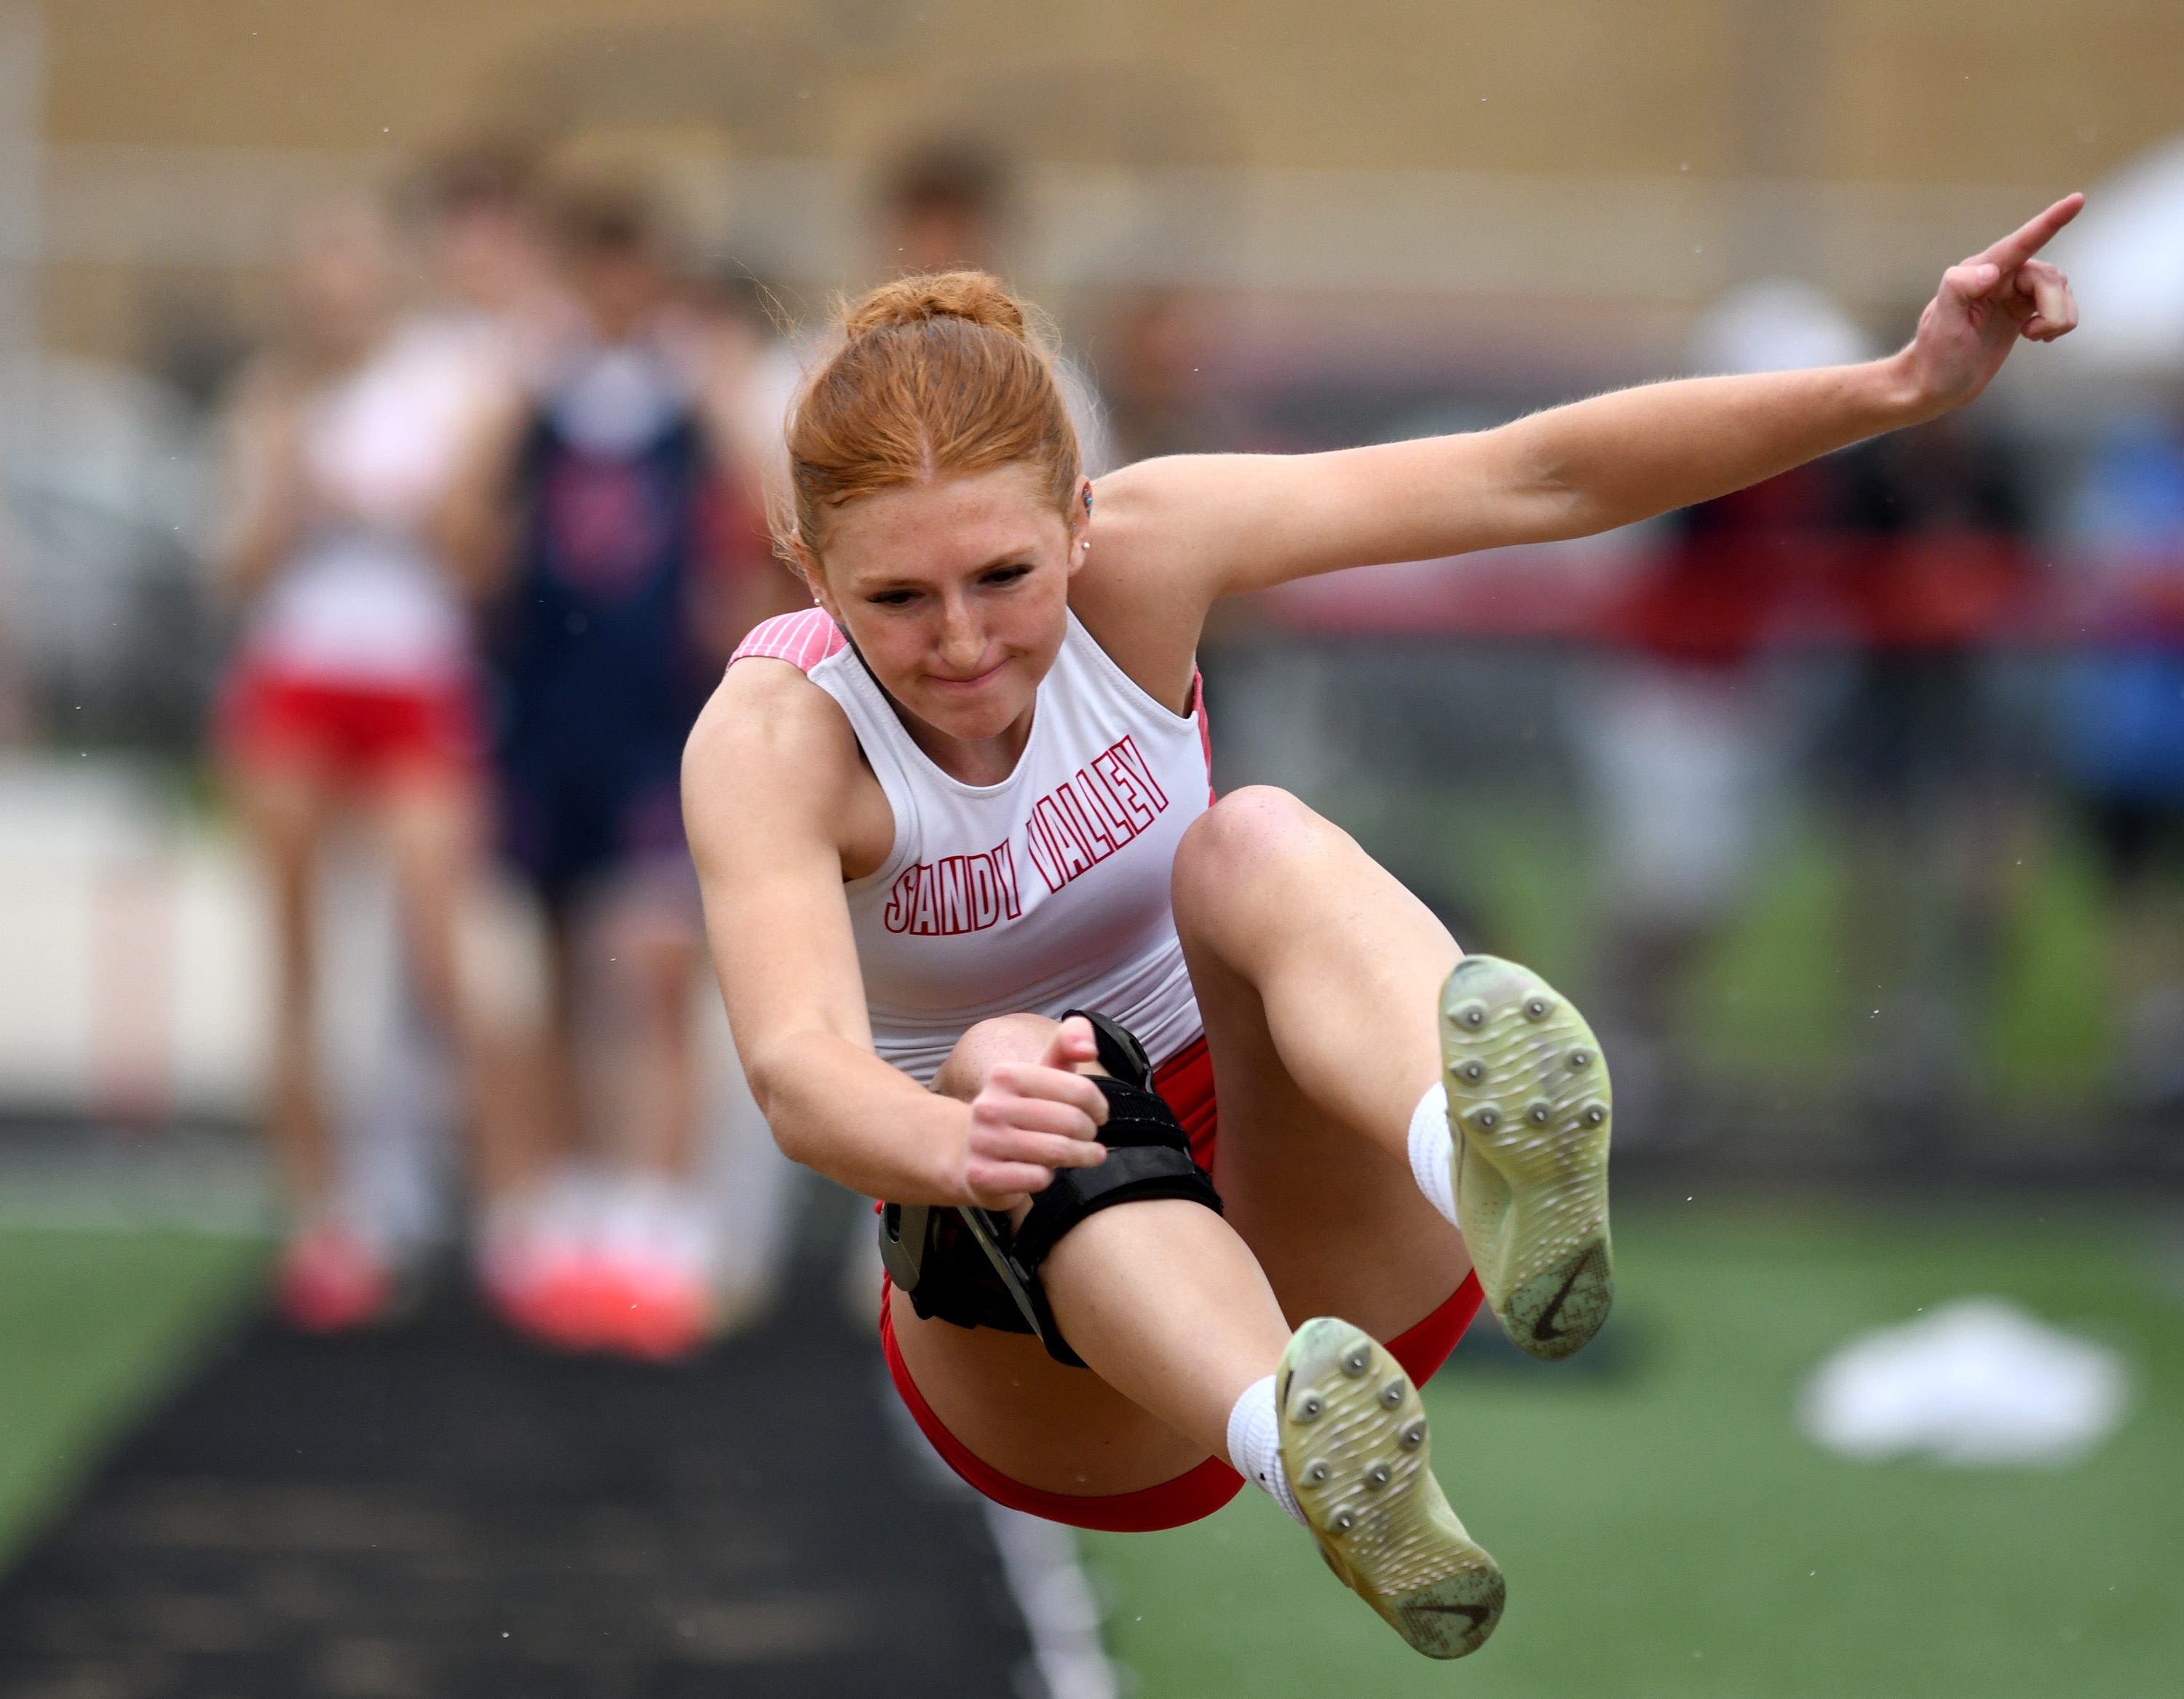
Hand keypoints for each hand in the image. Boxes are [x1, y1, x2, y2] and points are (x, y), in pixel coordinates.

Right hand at [959, 1016, 1109, 1211]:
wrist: (971, 1151)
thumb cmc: (1020, 1109)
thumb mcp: (1042, 1072)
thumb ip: (1067, 1045)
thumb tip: (1088, 1048)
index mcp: (1005, 1074)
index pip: (1079, 1090)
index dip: (1098, 1106)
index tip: (1099, 1115)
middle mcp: (989, 1105)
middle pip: (1071, 1122)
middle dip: (1089, 1133)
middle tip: (1090, 1138)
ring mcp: (982, 1141)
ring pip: (1057, 1151)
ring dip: (1081, 1157)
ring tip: (1087, 1155)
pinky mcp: (981, 1175)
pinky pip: (1037, 1178)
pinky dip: (1049, 1177)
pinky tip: (1045, 1172)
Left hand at [1902, 193, 2082, 412]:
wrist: (1936, 384)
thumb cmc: (1936, 355)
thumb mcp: (1942, 323)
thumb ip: (1959, 288)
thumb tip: (1991, 272)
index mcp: (1979, 271)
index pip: (2021, 243)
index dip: (2050, 222)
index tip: (2077, 200)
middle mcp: (2000, 276)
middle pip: (2049, 278)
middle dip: (2052, 307)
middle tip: (2031, 335)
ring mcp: (2013, 293)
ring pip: (2060, 291)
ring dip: (2056, 318)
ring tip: (2031, 336)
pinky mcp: (2023, 310)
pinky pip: (2060, 305)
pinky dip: (2058, 323)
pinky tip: (2036, 336)